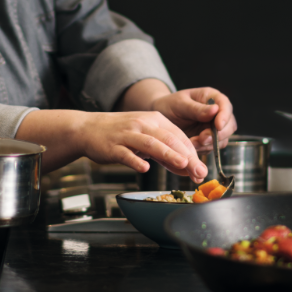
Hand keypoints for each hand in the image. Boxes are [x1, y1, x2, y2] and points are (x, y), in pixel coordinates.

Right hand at [16, 109, 207, 178]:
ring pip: (151, 144)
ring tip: (182, 164)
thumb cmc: (121, 134)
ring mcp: (127, 135)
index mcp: (154, 120)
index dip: (193, 153)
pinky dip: (135, 160)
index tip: (202, 170)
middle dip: (187, 156)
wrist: (89, 128)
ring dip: (168, 154)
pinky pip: (125, 154)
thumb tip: (189, 168)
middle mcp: (143, 124)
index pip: (179, 136)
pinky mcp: (113, 146)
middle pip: (169, 139)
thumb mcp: (146, 137)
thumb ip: (166, 152)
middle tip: (199, 171)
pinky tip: (144, 168)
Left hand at [148, 88, 236, 152]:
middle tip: (202, 138)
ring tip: (192, 142)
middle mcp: (216, 113)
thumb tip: (215, 110)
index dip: (225, 116)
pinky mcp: (209, 140)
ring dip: (209, 144)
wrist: (160, 118)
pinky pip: (212, 148)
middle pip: (229, 125)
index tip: (218, 126)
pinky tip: (191, 146)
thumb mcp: (180, 104)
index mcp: (211, 98)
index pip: (225, 105)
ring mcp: (213, 128)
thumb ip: (196, 109)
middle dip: (218, 134)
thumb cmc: (169, 105)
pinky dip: (203, 149)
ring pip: (222, 139)